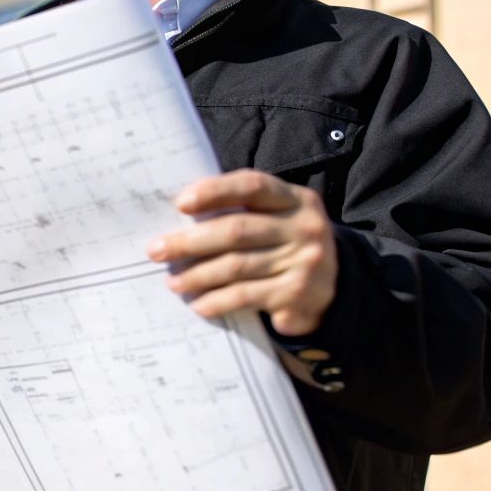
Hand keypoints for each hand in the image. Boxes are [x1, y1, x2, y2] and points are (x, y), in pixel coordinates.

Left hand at [149, 169, 337, 335]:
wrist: (334, 287)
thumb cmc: (284, 243)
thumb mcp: (275, 218)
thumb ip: (240, 210)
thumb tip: (178, 217)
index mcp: (296, 199)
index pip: (252, 186)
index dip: (215, 191)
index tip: (180, 203)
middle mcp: (305, 227)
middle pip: (236, 230)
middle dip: (189, 241)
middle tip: (156, 250)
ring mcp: (305, 262)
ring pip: (236, 266)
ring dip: (197, 275)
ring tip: (172, 281)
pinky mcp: (298, 294)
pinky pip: (245, 296)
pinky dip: (216, 300)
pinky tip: (198, 303)